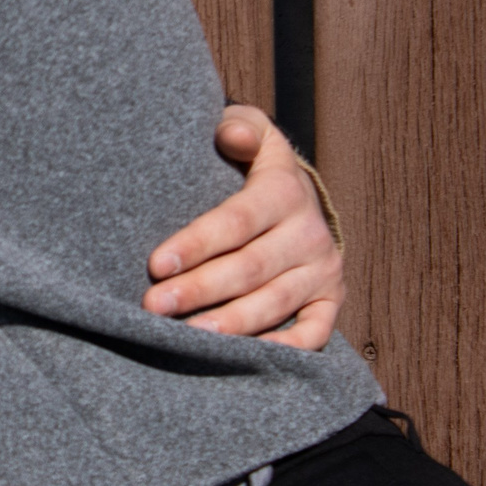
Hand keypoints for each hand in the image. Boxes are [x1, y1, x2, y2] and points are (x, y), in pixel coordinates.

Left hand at [142, 104, 342, 347]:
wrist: (298, 197)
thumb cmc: (252, 166)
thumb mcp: (249, 133)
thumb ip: (238, 128)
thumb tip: (229, 134)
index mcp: (285, 190)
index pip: (238, 221)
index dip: (198, 243)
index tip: (157, 263)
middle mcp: (309, 233)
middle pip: (250, 268)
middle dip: (200, 289)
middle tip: (154, 306)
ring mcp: (323, 270)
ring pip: (275, 304)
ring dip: (230, 324)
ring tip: (186, 338)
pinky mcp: (330, 300)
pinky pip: (314, 332)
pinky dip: (283, 348)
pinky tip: (242, 357)